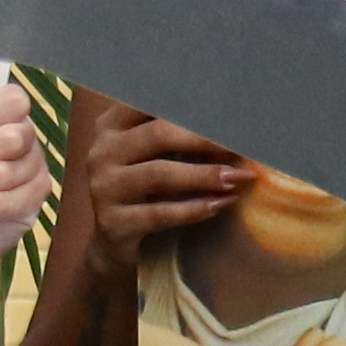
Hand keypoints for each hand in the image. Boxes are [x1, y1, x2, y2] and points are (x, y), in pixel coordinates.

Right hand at [60, 97, 248, 268]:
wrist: (117, 242)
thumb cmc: (146, 189)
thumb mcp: (154, 154)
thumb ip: (179, 133)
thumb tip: (235, 119)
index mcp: (112, 125)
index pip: (151, 102)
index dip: (190, 105)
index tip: (228, 109)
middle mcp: (102, 152)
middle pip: (158, 135)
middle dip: (205, 139)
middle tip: (243, 145)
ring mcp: (104, 188)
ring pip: (159, 174)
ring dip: (204, 176)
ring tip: (238, 178)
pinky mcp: (112, 223)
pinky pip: (159, 214)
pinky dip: (195, 209)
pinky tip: (221, 204)